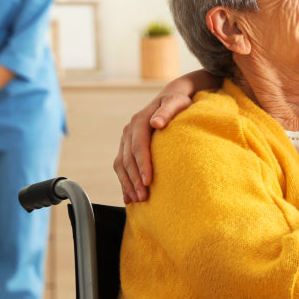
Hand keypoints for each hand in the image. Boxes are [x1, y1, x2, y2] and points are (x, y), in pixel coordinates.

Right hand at [115, 88, 195, 202]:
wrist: (169, 99)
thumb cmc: (177, 102)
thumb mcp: (176, 102)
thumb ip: (167, 111)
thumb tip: (156, 122)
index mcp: (139, 121)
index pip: (139, 146)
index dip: (142, 164)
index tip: (148, 181)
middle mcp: (129, 131)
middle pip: (128, 159)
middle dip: (135, 179)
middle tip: (144, 197)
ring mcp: (126, 140)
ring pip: (122, 165)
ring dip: (128, 184)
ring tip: (137, 200)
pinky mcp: (127, 148)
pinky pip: (122, 167)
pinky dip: (124, 182)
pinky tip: (128, 197)